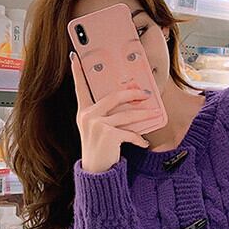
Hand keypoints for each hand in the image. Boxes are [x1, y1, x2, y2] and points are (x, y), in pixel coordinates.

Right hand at [70, 52, 158, 173]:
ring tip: (154, 113)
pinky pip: (129, 132)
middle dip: (132, 94)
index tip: (74, 56)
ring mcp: (97, 124)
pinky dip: (139, 138)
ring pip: (126, 115)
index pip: (80, 88)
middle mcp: (88, 116)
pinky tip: (144, 143)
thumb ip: (107, 115)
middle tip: (145, 92)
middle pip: (114, 97)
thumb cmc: (99, 149)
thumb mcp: (98, 129)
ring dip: (143, 115)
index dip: (77, 72)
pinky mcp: (109, 134)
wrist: (96, 172)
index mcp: (84, 112)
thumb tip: (129, 100)